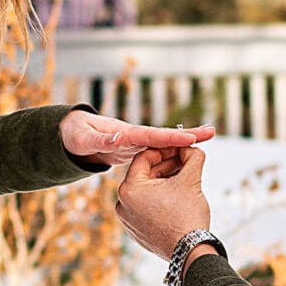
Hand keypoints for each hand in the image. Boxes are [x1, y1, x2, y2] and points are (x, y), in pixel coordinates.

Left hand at [60, 112, 213, 167]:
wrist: (74, 135)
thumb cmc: (77, 136)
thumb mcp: (85, 140)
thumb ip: (102, 140)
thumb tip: (119, 136)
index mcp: (126, 134)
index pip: (152, 135)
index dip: (170, 136)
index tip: (189, 137)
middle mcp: (136, 137)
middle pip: (165, 136)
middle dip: (187, 133)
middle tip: (211, 132)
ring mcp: (138, 143)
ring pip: (166, 143)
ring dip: (187, 140)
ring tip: (209, 136)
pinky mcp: (138, 151)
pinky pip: (161, 152)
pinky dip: (176, 150)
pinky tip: (191, 153)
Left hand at [116, 144, 212, 260]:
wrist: (189, 252)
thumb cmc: (187, 216)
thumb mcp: (191, 179)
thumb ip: (192, 157)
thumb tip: (192, 147)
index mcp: (129, 189)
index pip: (144, 158)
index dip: (165, 149)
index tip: (180, 147)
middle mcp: (122, 204)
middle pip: (145, 175)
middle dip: (167, 166)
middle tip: (185, 160)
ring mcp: (127, 220)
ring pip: (146, 192)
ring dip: (164, 182)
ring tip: (184, 178)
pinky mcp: (136, 232)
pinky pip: (146, 208)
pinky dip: (160, 199)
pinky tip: (178, 197)